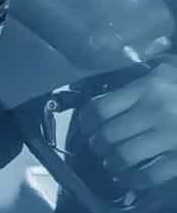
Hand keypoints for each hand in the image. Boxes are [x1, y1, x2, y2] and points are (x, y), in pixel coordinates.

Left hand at [81, 61, 176, 189]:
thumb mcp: (164, 73)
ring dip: (112, 162)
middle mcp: (155, 111)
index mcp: (147, 88)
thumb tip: (106, 96)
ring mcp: (170, 136)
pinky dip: (134, 180)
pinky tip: (128, 179)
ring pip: (124, 155)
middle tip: (97, 146)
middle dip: (97, 144)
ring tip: (110, 163)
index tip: (86, 127)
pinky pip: (151, 175)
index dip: (87, 121)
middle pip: (109, 134)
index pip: (101, 108)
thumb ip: (136, 82)